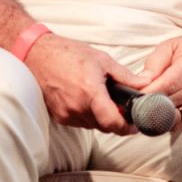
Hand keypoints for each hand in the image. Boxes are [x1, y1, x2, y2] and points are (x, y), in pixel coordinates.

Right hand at [26, 33, 141, 134]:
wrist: (37, 54)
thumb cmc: (68, 54)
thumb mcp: (102, 60)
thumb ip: (125, 76)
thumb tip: (145, 84)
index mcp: (90, 93)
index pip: (112, 123)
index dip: (127, 127)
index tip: (135, 124)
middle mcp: (77, 107)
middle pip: (104, 126)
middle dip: (116, 120)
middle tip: (123, 109)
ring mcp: (66, 114)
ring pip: (92, 125)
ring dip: (101, 118)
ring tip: (102, 99)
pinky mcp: (58, 117)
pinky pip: (79, 122)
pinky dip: (87, 115)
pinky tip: (87, 100)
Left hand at [129, 22, 181, 129]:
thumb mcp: (169, 46)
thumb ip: (154, 64)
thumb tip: (141, 83)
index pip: (163, 87)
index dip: (145, 95)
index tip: (130, 98)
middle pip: (166, 104)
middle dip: (146, 107)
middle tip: (130, 108)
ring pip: (172, 116)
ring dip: (154, 117)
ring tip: (140, 113)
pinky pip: (179, 122)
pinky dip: (165, 122)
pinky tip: (155, 117)